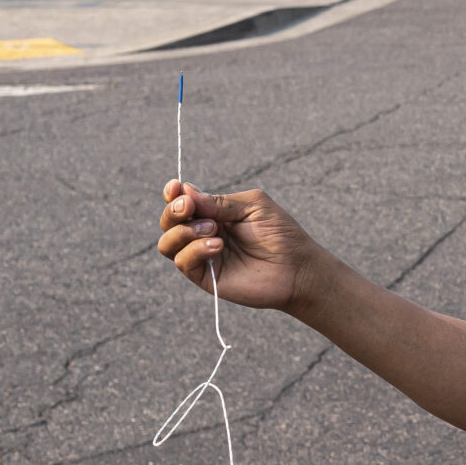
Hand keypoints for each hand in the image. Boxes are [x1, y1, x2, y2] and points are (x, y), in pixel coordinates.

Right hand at [155, 180, 320, 311]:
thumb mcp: (252, 206)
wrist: (297, 268)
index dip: (173, 194)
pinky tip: (217, 245)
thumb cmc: (281, 234)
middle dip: (173, 211)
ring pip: (168, 243)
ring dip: (183, 231)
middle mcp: (203, 234)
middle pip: (169, 222)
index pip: (182, 202)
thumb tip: (185, 191)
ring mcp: (203, 256)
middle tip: (189, 206)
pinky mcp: (205, 277)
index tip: (174, 187)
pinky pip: (183, 262)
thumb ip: (218, 202)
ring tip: (213, 229)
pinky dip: (195, 250)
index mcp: (214, 213)